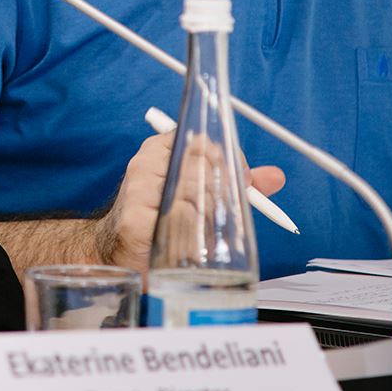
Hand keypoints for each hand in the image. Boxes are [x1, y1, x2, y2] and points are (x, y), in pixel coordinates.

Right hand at [94, 132, 285, 272]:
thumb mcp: (198, 192)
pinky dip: (192, 234)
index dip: (231, 161)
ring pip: (193, 195)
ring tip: (211, 228)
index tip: (246, 181)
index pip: (204, 141)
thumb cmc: (159, 216)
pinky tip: (191, 242)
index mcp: (163, 148)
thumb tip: (275, 177)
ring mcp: (137, 189)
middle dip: (225, 190)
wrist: (116, 249)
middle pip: (201, 165)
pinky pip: (176, 224)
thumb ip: (236, 183)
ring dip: (211, 215)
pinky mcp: (134, 221)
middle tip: (235, 207)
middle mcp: (147, 162)